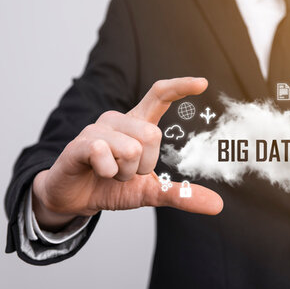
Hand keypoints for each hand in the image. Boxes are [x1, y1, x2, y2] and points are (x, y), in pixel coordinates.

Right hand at [32, 77, 223, 230]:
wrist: (72, 199)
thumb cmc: (108, 186)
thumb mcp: (149, 192)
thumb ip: (180, 194)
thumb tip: (217, 204)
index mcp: (134, 125)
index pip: (158, 96)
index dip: (179, 87)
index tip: (202, 84)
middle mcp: (116, 121)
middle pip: (152, 134)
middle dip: (145, 164)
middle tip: (127, 173)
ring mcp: (95, 130)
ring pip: (130, 148)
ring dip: (124, 172)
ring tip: (109, 175)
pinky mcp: (78, 145)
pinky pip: (103, 153)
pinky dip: (107, 171)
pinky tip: (97, 172)